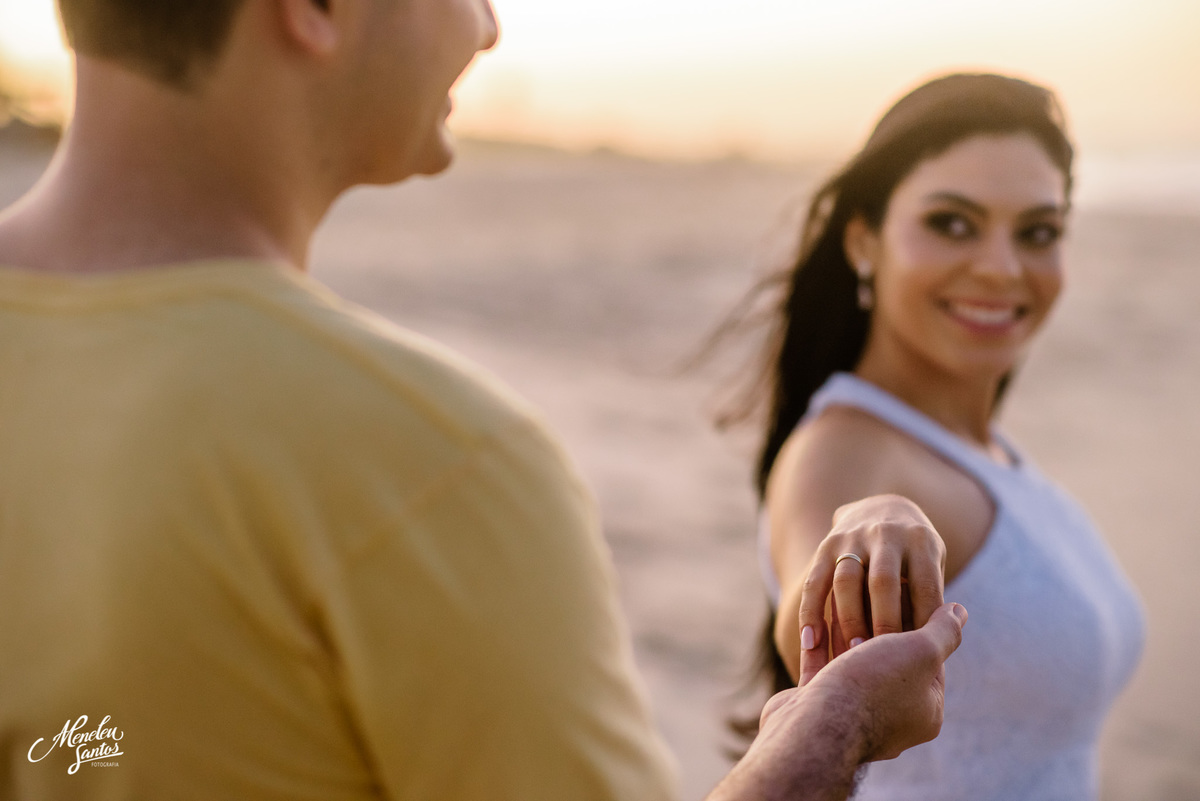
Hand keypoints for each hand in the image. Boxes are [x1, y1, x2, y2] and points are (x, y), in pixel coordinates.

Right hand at [794, 602, 966, 760]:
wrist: (817, 726)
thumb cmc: (873, 687)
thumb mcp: (921, 652)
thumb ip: (943, 631)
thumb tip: (960, 611)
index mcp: (924, 714)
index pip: (927, 659)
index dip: (917, 622)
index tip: (905, 592)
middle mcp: (891, 720)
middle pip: (888, 661)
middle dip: (879, 625)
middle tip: (873, 591)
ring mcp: (852, 716)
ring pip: (853, 664)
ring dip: (848, 630)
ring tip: (842, 596)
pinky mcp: (817, 709)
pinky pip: (822, 670)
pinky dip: (822, 644)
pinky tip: (819, 618)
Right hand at [797, 495, 945, 685]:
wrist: (879, 507)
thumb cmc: (913, 556)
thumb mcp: (932, 564)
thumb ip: (934, 601)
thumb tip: (941, 651)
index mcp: (921, 541)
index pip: (925, 586)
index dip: (923, 624)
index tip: (921, 660)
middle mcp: (886, 534)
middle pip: (883, 582)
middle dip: (883, 623)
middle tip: (882, 660)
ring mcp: (853, 538)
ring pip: (846, 580)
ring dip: (848, 619)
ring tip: (849, 656)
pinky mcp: (826, 546)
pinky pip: (815, 582)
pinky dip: (811, 613)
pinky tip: (810, 643)